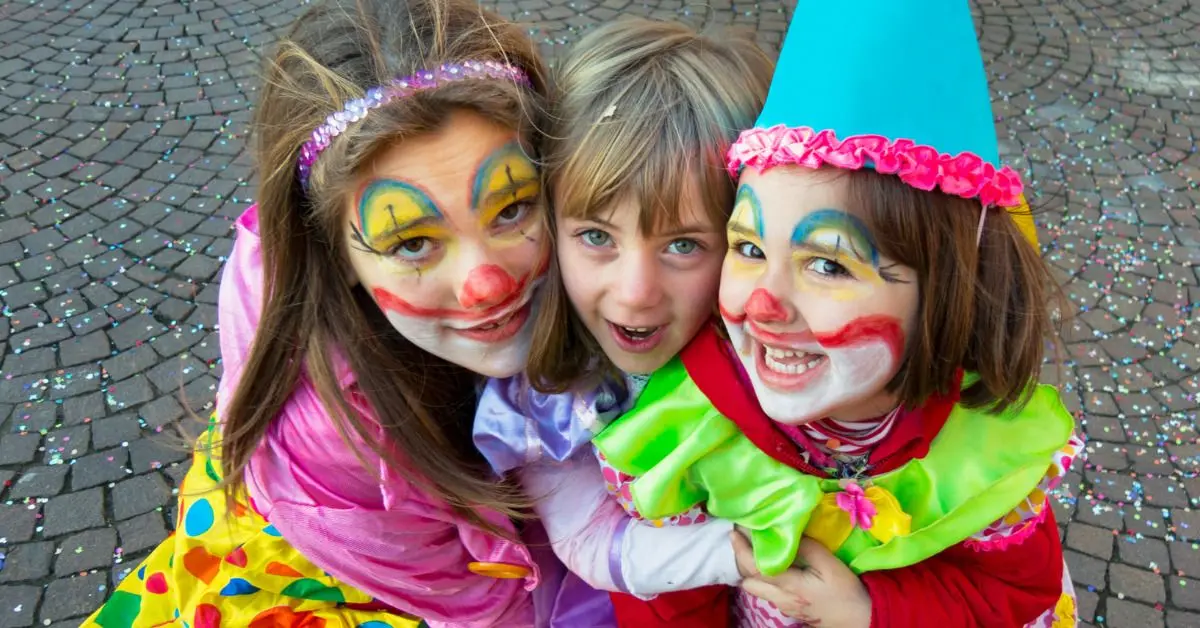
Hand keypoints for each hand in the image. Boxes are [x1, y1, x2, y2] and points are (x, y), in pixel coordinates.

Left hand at [732, 533, 871, 627]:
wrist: (859, 618)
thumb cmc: (846, 591)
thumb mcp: (829, 565)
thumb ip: (806, 547)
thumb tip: (786, 531)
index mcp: (789, 586)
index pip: (754, 568)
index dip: (741, 549)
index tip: (736, 531)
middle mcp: (780, 598)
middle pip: (747, 581)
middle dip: (740, 559)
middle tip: (743, 537)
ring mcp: (783, 606)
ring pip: (755, 588)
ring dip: (750, 568)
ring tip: (755, 547)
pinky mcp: (789, 608)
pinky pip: (766, 591)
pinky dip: (761, 576)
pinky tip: (770, 563)